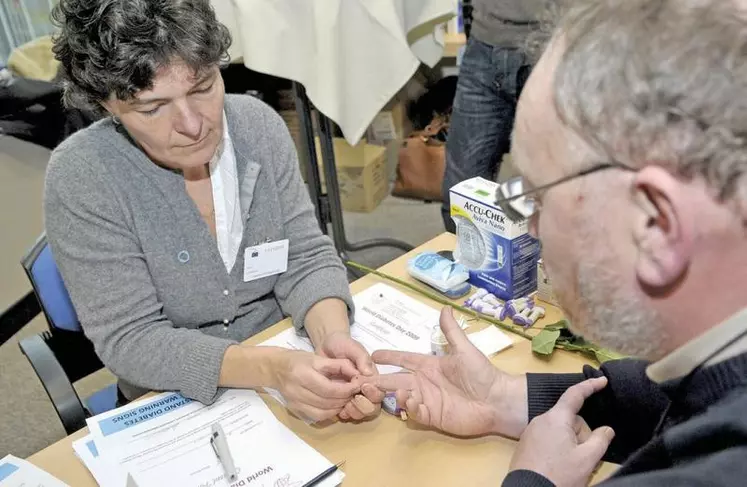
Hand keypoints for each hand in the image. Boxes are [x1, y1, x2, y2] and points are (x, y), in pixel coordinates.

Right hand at [270, 350, 360, 421]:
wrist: (275, 368)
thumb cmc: (298, 360)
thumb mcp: (318, 357)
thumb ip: (339, 365)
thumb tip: (358, 374)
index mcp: (303, 374)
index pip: (330, 389)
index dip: (347, 389)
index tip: (357, 385)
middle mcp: (297, 391)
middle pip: (327, 402)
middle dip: (345, 398)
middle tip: (355, 393)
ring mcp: (295, 402)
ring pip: (323, 412)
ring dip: (339, 407)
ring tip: (347, 398)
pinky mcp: (296, 409)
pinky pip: (317, 416)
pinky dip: (329, 413)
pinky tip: (335, 405)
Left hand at [319, 331, 383, 420]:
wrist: (324, 347)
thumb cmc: (341, 344)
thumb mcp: (352, 347)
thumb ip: (361, 358)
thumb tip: (369, 374)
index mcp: (372, 377)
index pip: (380, 390)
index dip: (374, 393)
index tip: (363, 386)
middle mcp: (365, 389)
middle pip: (374, 406)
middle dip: (366, 406)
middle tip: (354, 398)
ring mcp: (353, 396)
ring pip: (362, 413)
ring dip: (356, 412)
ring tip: (346, 406)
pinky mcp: (341, 401)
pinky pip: (347, 414)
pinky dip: (345, 415)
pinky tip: (339, 410)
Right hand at [366, 307, 526, 436]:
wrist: (497, 400)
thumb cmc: (482, 373)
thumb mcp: (465, 350)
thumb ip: (451, 331)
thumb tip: (445, 308)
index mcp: (429, 365)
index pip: (404, 359)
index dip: (389, 357)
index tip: (372, 354)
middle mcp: (424, 382)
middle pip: (396, 380)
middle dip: (379, 380)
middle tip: (363, 380)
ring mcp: (427, 400)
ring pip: (402, 397)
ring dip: (395, 395)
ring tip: (398, 392)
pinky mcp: (433, 416)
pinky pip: (415, 414)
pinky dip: (410, 409)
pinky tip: (412, 403)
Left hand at [509, 378, 614, 486]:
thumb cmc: (559, 474)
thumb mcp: (587, 459)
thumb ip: (600, 440)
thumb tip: (606, 429)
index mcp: (556, 418)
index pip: (575, 394)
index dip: (590, 386)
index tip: (603, 380)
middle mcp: (540, 420)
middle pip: (569, 419)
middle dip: (581, 433)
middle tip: (583, 456)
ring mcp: (531, 432)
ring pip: (560, 431)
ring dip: (570, 442)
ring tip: (570, 464)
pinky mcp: (525, 444)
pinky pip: (548, 439)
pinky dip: (558, 448)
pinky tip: (559, 465)